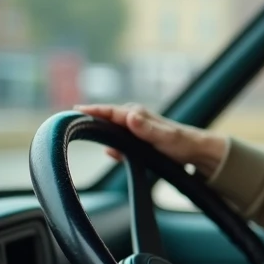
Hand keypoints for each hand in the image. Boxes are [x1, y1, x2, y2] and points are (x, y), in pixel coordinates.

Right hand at [73, 103, 227, 179]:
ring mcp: (134, 130)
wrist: (196, 152)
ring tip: (80, 133)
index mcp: (138, 115)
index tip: (74, 111)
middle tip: (67, 123)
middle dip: (88, 120)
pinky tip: (110, 152)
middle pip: (105, 119)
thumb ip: (148, 129)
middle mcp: (133, 120)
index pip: (110, 111)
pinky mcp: (136, 141)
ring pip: (110, 131)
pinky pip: (118, 142)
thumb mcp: (167, 137)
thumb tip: (129, 115)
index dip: (92, 111)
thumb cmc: (183, 142)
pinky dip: (111, 146)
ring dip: (97, 132)